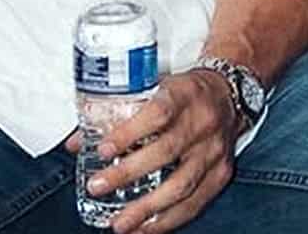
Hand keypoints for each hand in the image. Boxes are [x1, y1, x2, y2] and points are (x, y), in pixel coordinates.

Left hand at [64, 70, 237, 232]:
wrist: (230, 95)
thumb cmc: (186, 93)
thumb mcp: (155, 88)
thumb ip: (115, 113)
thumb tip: (77, 142)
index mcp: (184, 95)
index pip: (158, 114)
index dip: (129, 133)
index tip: (102, 150)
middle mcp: (202, 124)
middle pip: (166, 151)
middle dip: (128, 173)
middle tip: (98, 187)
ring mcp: (213, 151)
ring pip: (182, 184)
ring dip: (148, 208)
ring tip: (120, 223)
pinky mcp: (221, 173)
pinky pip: (195, 203)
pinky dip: (169, 220)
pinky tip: (146, 229)